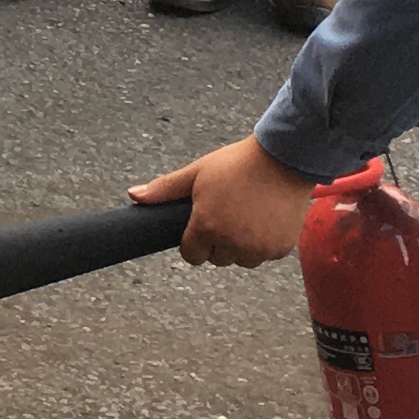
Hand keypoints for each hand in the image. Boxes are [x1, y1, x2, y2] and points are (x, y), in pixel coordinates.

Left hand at [127, 137, 312, 267]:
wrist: (284, 158)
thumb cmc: (236, 164)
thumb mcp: (197, 173)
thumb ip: (165, 189)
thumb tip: (134, 195)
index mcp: (206, 227)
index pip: (191, 255)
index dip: (194, 241)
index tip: (203, 225)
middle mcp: (232, 243)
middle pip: (217, 259)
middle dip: (218, 242)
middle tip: (228, 213)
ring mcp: (258, 249)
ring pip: (242, 260)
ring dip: (241, 246)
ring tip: (247, 215)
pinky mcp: (280, 249)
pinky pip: (265, 256)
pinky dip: (264, 243)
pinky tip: (265, 218)